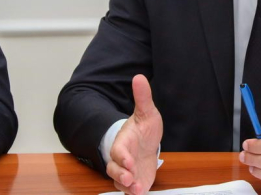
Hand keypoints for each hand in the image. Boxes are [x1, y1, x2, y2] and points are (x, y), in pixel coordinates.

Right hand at [107, 75, 162, 194]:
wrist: (146, 143)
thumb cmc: (144, 128)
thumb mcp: (147, 112)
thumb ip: (143, 97)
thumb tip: (139, 77)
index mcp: (124, 141)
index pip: (117, 150)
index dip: (121, 156)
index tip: (129, 161)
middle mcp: (122, 158)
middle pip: (114, 169)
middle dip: (121, 175)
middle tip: (130, 178)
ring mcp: (127, 171)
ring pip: (119, 182)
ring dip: (127, 187)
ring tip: (137, 189)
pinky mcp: (133, 181)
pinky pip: (128, 190)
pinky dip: (133, 192)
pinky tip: (140, 192)